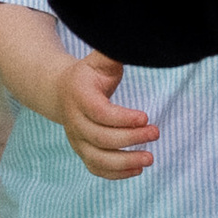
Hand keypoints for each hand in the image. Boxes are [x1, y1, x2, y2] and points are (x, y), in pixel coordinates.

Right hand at [54, 45, 159, 178]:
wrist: (61, 91)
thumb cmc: (90, 74)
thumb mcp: (99, 61)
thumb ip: (113, 54)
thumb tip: (137, 43)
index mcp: (78, 95)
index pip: (99, 112)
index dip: (122, 118)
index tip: (146, 116)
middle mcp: (73, 120)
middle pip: (100, 137)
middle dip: (130, 139)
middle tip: (156, 133)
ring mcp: (76, 139)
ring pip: (97, 158)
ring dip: (124, 162)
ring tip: (150, 158)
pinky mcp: (82, 152)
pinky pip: (97, 169)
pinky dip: (116, 174)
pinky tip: (137, 169)